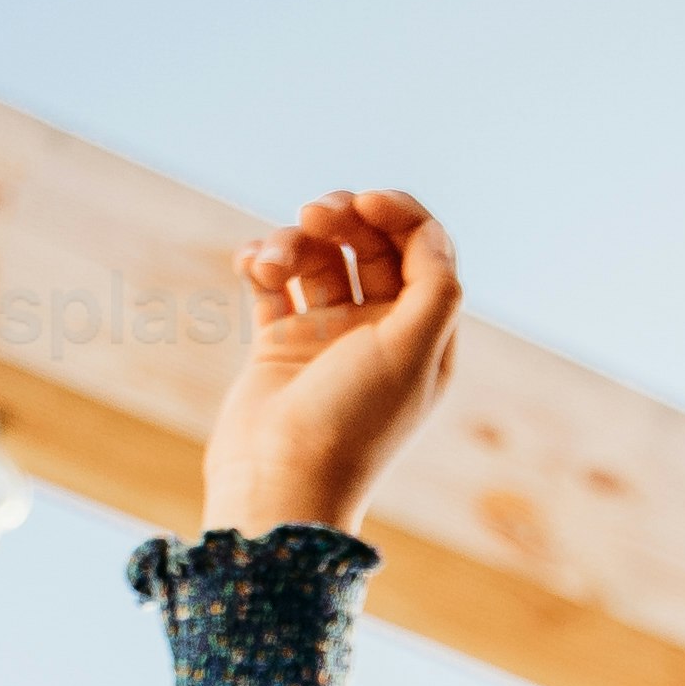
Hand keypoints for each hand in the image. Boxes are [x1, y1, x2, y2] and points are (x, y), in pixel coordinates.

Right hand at [200, 189, 463, 535]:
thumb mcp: (412, 354)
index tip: (365, 202)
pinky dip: (261, 260)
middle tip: (313, 215)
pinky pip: (273, 280)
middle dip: (341, 216)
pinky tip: (249, 264)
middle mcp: (379, 334)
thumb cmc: (350, 424)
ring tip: (270, 264)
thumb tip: (433, 233)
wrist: (278, 483)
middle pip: (369, 243)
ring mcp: (328, 338)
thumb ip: (435, 288)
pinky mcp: (281, 344)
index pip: (422, 250)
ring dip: (290, 242)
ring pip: (316, 256)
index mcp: (422, 338)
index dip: (398, 213)